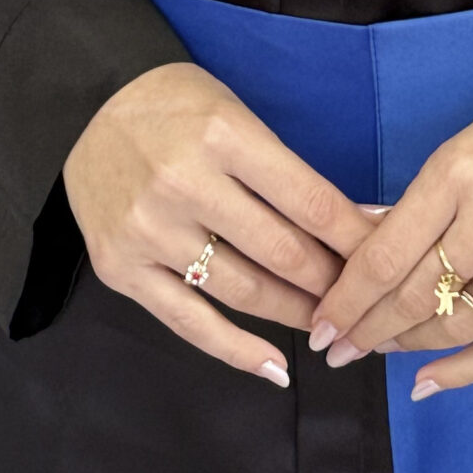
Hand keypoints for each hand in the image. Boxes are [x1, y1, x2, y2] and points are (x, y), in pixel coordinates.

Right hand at [63, 62, 375, 387]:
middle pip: (281, 251)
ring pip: (243, 291)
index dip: (354, 237)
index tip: (386, 258)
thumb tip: (361, 221)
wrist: (86, 107)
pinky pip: (189, 323)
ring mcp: (150, 231)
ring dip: (295, 313)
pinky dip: (237, 351)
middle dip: (332, 281)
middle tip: (365, 299)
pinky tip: (276, 367)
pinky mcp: (122, 268)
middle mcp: (185, 184)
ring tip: (329, 324)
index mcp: (223, 136)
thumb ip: (287, 172)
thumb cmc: (176, 105)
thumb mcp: (237, 115)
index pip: (308, 200)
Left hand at [304, 107, 472, 399]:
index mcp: (456, 175)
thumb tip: (354, 243)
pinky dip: (461, 373)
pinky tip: (426, 381)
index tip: (322, 324)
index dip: (347, 299)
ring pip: (454, 326)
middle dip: (367, 329)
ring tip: (380, 351)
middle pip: (414, 296)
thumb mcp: (456, 154)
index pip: (386, 255)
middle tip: (339, 349)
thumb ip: (410, 206)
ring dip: (408, 346)